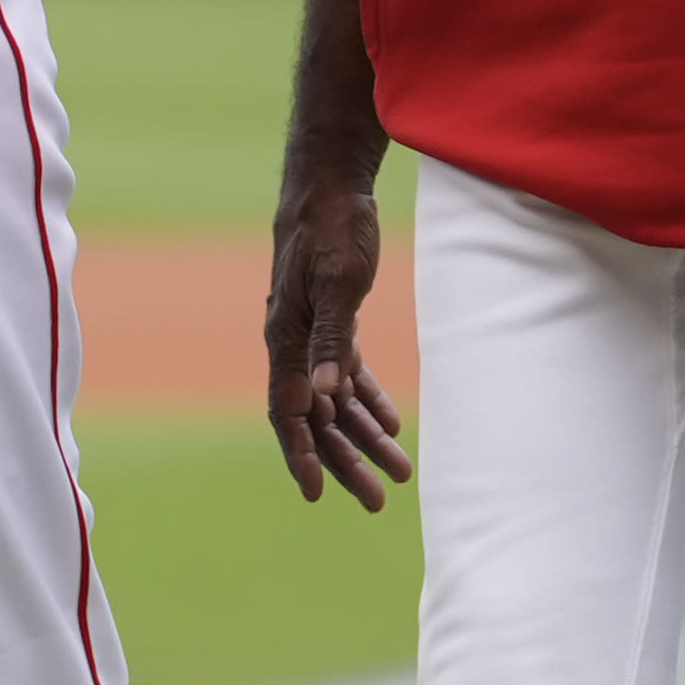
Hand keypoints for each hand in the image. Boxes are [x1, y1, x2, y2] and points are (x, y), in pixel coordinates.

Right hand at [264, 158, 409, 509]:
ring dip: (364, 437)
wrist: (329, 183)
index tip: (319, 494)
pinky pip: (347, 373)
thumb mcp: (337, 280)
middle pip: (316, 418)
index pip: (288, 412)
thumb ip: (332, 339)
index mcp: (286, 339)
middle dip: (345, 460)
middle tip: (377, 501)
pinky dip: (366, 401)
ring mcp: (312, 334)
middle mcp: (293, 344)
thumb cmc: (331, 226)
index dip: (301, 455)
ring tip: (398, 471)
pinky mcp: (332, 319)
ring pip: (335, 401)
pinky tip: (389, 425)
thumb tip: (325, 397)